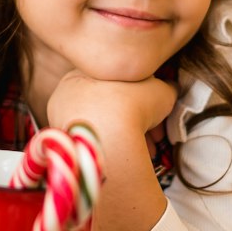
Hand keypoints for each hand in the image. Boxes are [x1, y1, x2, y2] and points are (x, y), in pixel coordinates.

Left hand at [46, 70, 175, 138]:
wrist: (108, 135)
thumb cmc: (133, 104)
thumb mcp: (160, 90)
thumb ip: (165, 88)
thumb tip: (170, 90)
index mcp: (86, 71)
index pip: (120, 84)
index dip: (144, 98)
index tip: (158, 113)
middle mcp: (67, 93)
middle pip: (110, 107)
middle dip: (136, 122)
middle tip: (156, 136)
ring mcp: (61, 120)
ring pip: (101, 128)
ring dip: (127, 138)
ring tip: (148, 151)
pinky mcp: (63, 145)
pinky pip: (93, 145)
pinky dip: (111, 150)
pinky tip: (130, 158)